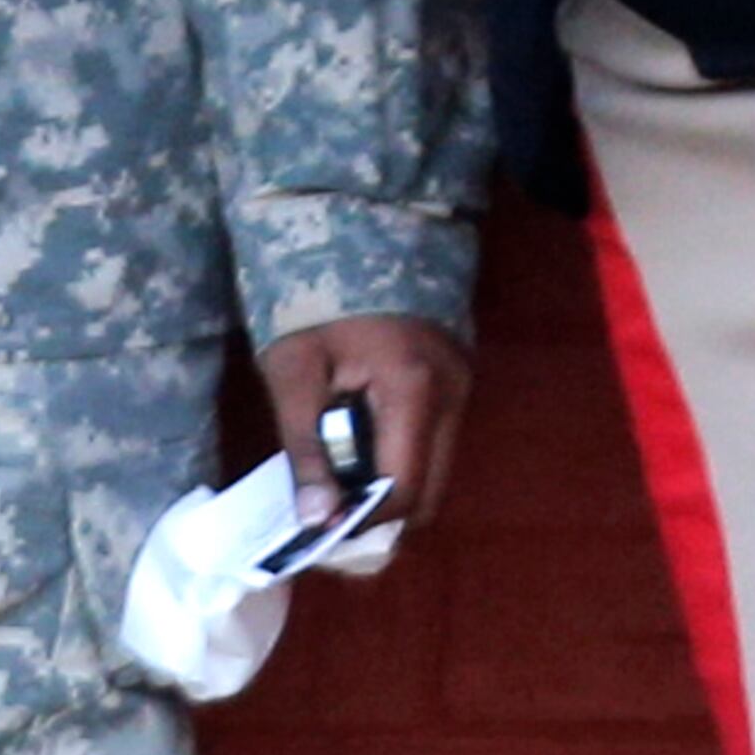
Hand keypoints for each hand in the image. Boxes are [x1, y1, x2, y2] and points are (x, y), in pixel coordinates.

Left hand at [257, 316, 472, 535]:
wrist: (349, 228)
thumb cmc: (313, 300)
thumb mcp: (293, 373)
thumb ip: (306, 450)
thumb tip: (317, 519)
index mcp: (415, 388)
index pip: (404, 489)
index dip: (363, 520)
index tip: (321, 526)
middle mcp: (453, 392)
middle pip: (431, 490)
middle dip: (381, 511)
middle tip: (330, 507)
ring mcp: (461, 383)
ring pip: (435, 468)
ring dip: (389, 482)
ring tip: (338, 470)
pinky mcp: (456, 376)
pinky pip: (433, 439)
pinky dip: (398, 454)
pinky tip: (359, 440)